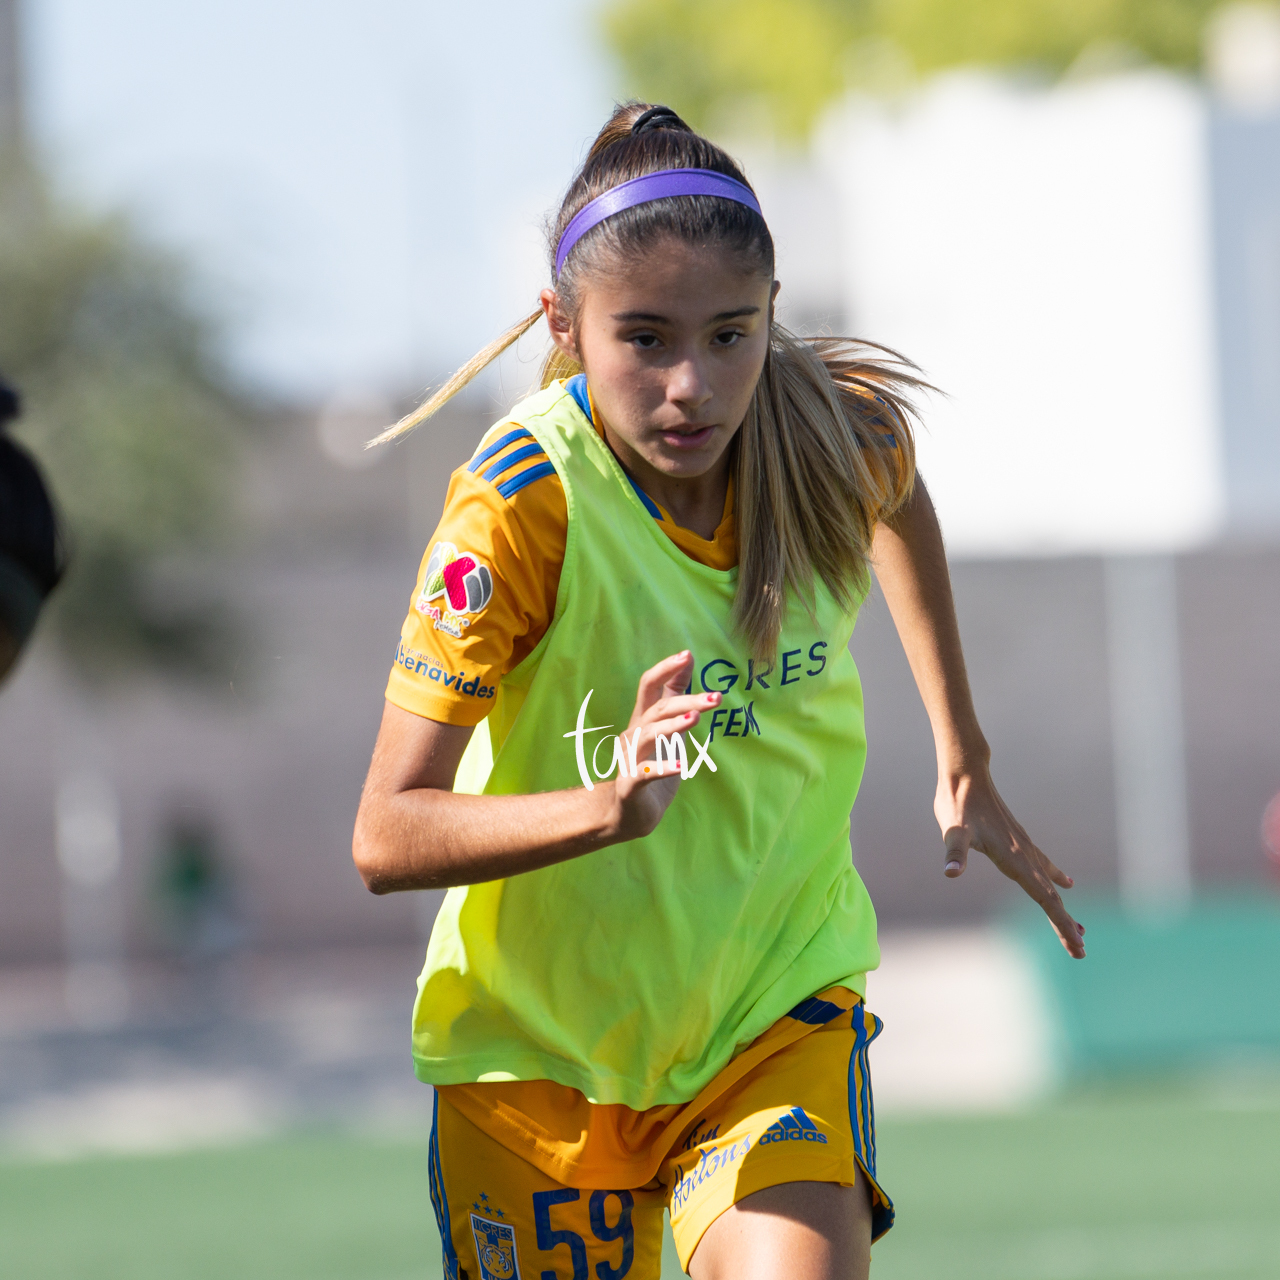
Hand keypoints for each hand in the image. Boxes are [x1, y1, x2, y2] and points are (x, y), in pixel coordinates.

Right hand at [605, 651, 721, 841]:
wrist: (629, 813)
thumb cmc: (653, 766)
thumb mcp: (669, 730)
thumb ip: (676, 699)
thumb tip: (689, 662)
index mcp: (643, 720)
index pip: (649, 685)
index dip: (666, 669)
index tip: (687, 654)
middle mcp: (634, 734)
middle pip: (657, 709)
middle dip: (687, 701)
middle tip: (716, 698)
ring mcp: (630, 759)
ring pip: (649, 735)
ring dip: (673, 726)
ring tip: (695, 719)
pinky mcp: (631, 784)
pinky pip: (645, 773)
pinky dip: (662, 768)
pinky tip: (682, 766)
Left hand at [935, 766, 1085, 958]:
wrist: (967, 777)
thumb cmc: (958, 805)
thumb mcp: (953, 831)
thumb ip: (954, 852)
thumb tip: (950, 872)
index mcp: (1015, 859)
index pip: (1045, 898)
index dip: (1061, 923)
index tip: (1078, 945)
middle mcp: (1025, 855)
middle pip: (1051, 897)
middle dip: (1065, 925)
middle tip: (1080, 952)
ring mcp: (1024, 846)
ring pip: (1050, 883)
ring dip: (1062, 907)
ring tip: (1079, 928)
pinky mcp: (1018, 839)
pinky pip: (1044, 864)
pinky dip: (1057, 877)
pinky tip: (1068, 882)